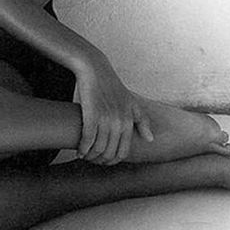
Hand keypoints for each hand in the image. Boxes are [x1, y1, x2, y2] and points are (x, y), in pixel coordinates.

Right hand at [74, 49, 153, 164]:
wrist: (95, 69)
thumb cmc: (112, 86)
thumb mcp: (131, 102)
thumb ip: (142, 121)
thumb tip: (150, 140)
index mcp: (129, 121)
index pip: (123, 152)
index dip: (113, 160)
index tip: (104, 160)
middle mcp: (119, 122)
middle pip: (110, 153)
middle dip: (101, 161)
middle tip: (93, 160)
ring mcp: (106, 118)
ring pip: (98, 149)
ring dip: (91, 157)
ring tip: (85, 156)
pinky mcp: (91, 114)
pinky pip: (87, 139)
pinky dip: (83, 148)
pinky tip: (79, 151)